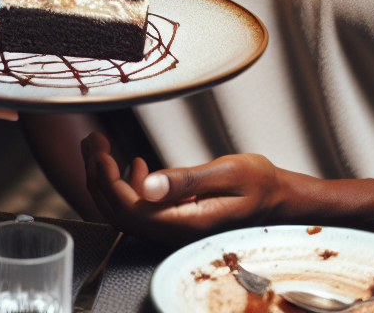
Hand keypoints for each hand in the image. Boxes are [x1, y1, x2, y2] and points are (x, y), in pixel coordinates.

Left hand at [82, 132, 285, 245]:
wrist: (280, 201)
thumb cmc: (261, 185)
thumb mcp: (228, 173)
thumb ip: (187, 179)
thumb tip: (147, 183)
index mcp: (185, 223)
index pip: (129, 209)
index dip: (107, 181)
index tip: (101, 151)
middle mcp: (173, 233)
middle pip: (118, 213)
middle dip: (97, 177)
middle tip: (92, 142)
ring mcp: (172, 230)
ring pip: (124, 212)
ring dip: (107, 180)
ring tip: (102, 146)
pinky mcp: (173, 222)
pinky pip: (139, 209)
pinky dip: (127, 185)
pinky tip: (135, 164)